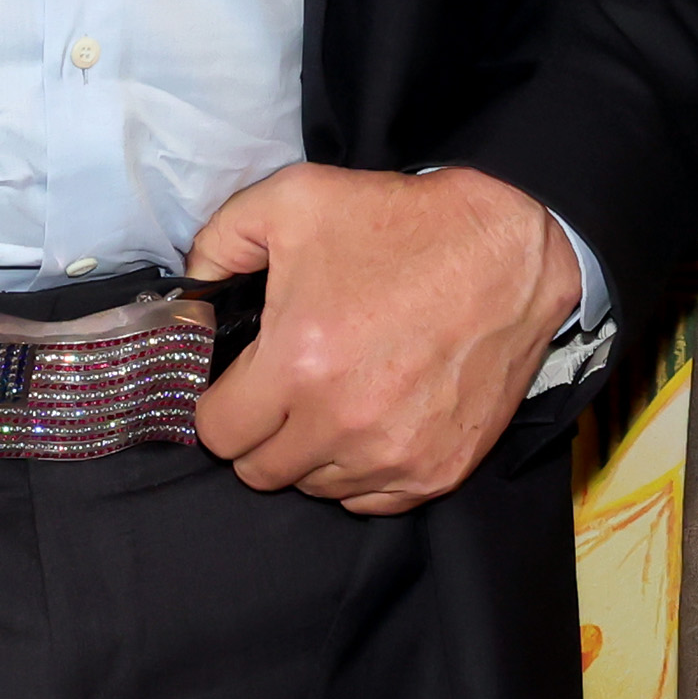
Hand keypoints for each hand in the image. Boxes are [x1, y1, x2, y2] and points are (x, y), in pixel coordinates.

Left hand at [186, 162, 569, 514]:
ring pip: (314, 487)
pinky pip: (370, 499)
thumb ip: (217, 244)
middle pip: (259, 471)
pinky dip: (361, 469)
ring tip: (335, 394)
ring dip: (310, 451)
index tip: (236, 382)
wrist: (509, 251)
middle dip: (259, 431)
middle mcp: (342, 425)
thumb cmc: (400, 225)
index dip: (217, 404)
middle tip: (282, 387)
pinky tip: (373, 417)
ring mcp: (394, 456)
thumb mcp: (293, 199)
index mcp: (298, 366)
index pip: (218, 434)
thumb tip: (188, 297)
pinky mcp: (437, 471)